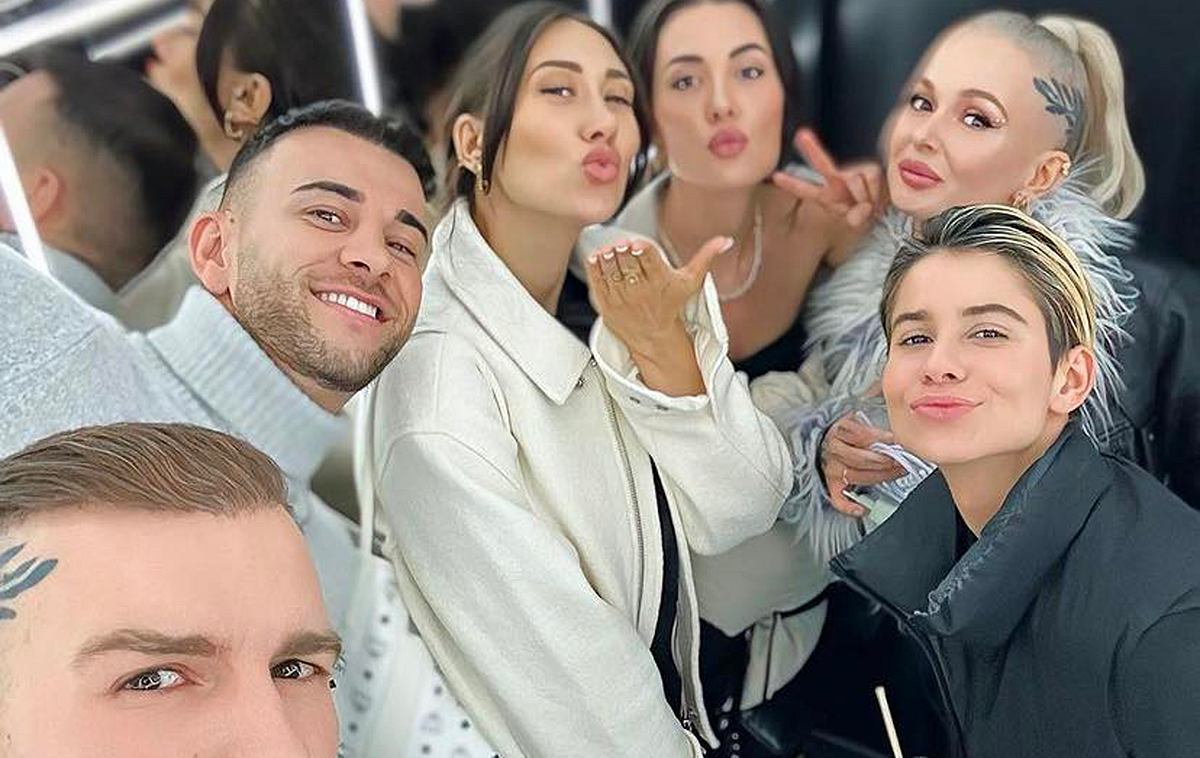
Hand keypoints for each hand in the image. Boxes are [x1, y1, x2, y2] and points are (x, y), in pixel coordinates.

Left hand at [585, 236, 732, 395]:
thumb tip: (725, 241)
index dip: (640, 249)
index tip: (636, 244)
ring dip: (608, 257)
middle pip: (628, 263)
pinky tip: (597, 258)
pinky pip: (599, 283)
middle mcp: (642, 290)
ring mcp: (623, 298)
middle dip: (622, 250)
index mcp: (661, 281)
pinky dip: (596, 269)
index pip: (649, 260)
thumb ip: (706, 257)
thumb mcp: (691, 281)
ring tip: (609, 249)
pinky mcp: (608, 305)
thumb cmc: (671, 305)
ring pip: (612, 271)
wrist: (655, 337)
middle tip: (621, 245)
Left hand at [771, 128, 884, 230]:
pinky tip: (876, 192)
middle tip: (801, 135)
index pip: (807, 190)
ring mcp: (853, 172)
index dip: (792, 184)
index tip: (776, 176)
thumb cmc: (866, 210)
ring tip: (869, 200)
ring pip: (855, 180)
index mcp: (827, 196)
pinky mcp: (870, 169)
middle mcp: (837, 180)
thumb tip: (860, 211)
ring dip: (865, 195)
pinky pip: (871, 178)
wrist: (886, 202)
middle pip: (824, 164)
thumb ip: (857, 216)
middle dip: (813, 151)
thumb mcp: (857, 219)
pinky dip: (874, 190)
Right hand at [819, 413, 904, 517]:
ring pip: (856, 476)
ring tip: (898, 473)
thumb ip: (876, 413)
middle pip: (861, 458)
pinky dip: (849, 506)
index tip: (899, 440)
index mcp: (840, 430)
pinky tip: (863, 508)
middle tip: (903, 460)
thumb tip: (898, 409)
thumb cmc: (849, 429)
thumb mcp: (860, 415)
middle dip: (886, 461)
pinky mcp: (831, 483)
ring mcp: (832, 468)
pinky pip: (838, 498)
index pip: (861, 435)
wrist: (828, 439)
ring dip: (880, 477)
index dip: (882, 438)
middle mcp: (834, 449)